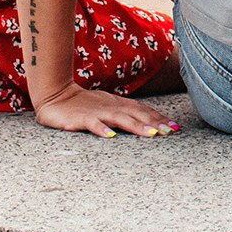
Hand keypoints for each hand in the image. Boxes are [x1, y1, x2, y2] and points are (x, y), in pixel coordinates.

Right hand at [30, 82, 180, 138]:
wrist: (56, 94)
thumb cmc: (83, 104)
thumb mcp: (107, 106)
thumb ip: (124, 113)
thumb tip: (146, 123)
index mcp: (118, 104)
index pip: (143, 110)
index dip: (159, 118)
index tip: (175, 127)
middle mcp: (111, 106)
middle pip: (136, 114)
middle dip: (155, 123)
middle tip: (171, 132)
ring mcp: (97, 112)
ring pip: (119, 118)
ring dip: (136, 126)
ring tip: (151, 135)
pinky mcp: (81, 118)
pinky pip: (92, 123)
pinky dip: (101, 129)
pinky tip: (109, 136)